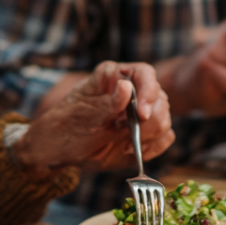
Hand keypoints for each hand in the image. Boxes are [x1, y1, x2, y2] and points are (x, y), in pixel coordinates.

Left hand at [15, 61, 173, 170]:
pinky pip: (165, 137)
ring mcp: (141, 113)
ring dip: (151, 135)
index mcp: (114, 76)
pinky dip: (154, 147)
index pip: (144, 73)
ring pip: (164, 118)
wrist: (60, 150)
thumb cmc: (66, 125)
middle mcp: (132, 91)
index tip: (142, 113)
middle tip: (131, 136)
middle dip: (150, 121)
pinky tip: (134, 152)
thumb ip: (107, 104)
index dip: (149, 90)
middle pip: (159, 98)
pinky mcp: (146, 134)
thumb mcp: (83, 115)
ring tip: (126, 145)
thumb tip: (127, 87)